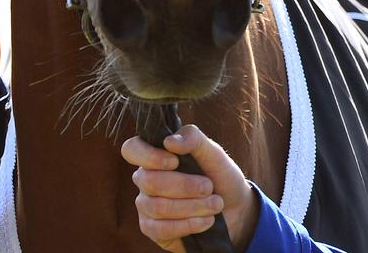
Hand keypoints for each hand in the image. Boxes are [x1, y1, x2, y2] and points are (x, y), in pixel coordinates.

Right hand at [121, 124, 260, 251]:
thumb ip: (193, 139)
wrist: (236, 209)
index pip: (131, 150)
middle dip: (185, 186)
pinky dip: (187, 225)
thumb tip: (169, 141)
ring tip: (215, 205)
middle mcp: (145, 179)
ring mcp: (146, 205)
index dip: (148, 156)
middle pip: (149, 182)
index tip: (175, 161)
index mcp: (154, 156)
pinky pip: (159, 229)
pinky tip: (205, 222)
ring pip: (156, 207)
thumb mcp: (214, 154)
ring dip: (192, 207)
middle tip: (209, 188)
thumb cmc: (220, 177)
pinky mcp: (153, 229)